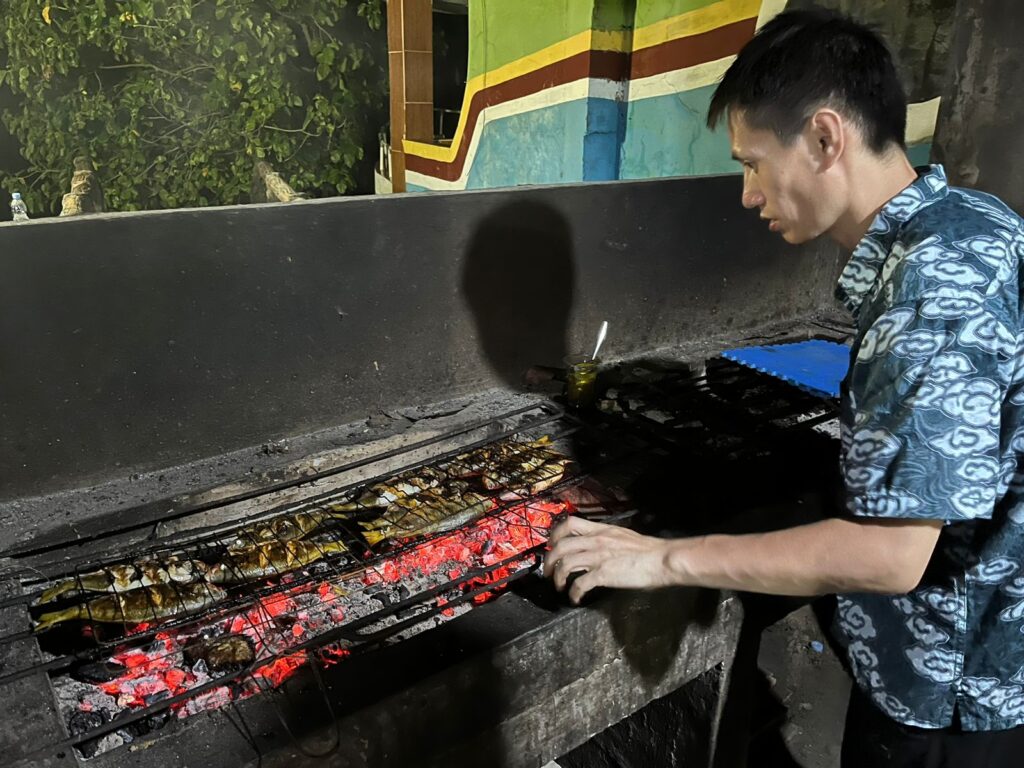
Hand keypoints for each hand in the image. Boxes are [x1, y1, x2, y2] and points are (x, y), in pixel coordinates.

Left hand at [543, 516, 674, 604]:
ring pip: (565, 564)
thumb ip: (607, 540)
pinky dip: (573, 593)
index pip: (570, 523)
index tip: (552, 545)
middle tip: (548, 573)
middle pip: (561, 546)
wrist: (662, 559)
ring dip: (558, 578)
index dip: (555, 534)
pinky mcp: (603, 574)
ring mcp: (598, 557)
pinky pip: (579, 584)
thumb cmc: (648, 550)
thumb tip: (597, 549)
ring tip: (560, 587)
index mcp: (601, 530)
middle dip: (549, 561)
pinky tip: (575, 599)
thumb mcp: (622, 537)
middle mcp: (596, 540)